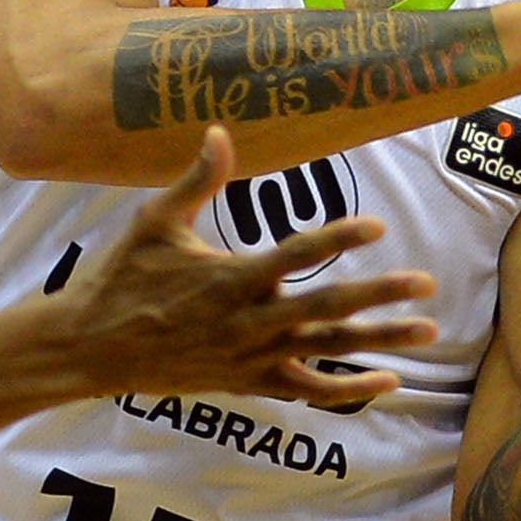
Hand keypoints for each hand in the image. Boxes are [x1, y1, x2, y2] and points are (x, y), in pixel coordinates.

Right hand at [52, 129, 438, 405]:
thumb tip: (220, 130)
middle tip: (425, 284)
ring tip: (428, 333)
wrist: (92, 346)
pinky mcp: (248, 383)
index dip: (336, 239)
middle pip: (324, 309)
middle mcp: (246, 322)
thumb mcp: (154, 222)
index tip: (376, 226)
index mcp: (228, 278)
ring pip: (326, 351)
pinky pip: (308, 390)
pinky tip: (389, 378)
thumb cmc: (123, 277)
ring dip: (378, 341)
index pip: (293, 255)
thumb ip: (196, 179)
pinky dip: (349, 388)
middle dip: (379, 296)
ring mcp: (250, 357)